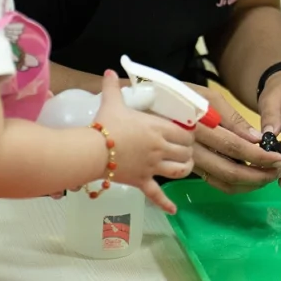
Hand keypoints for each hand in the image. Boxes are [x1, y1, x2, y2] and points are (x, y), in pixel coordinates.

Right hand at [95, 70, 194, 213]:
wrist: (92, 150)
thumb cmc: (106, 125)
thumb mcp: (112, 102)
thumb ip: (113, 86)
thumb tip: (109, 71)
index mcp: (158, 129)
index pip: (184, 133)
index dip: (188, 133)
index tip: (185, 133)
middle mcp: (160, 148)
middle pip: (185, 151)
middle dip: (188, 150)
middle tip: (184, 149)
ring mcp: (153, 167)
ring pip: (179, 170)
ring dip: (185, 169)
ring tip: (185, 167)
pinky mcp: (142, 181)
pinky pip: (157, 195)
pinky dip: (166, 204)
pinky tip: (174, 210)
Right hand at [184, 83, 280, 194]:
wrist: (149, 106)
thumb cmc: (181, 96)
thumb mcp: (207, 97)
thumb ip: (233, 119)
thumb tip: (257, 139)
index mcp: (200, 127)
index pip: (235, 147)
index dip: (260, 156)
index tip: (279, 158)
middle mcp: (193, 149)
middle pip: (230, 171)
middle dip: (259, 176)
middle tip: (278, 172)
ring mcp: (188, 162)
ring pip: (222, 182)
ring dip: (249, 185)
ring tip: (268, 177)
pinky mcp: (187, 169)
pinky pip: (213, 182)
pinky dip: (234, 186)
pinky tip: (249, 180)